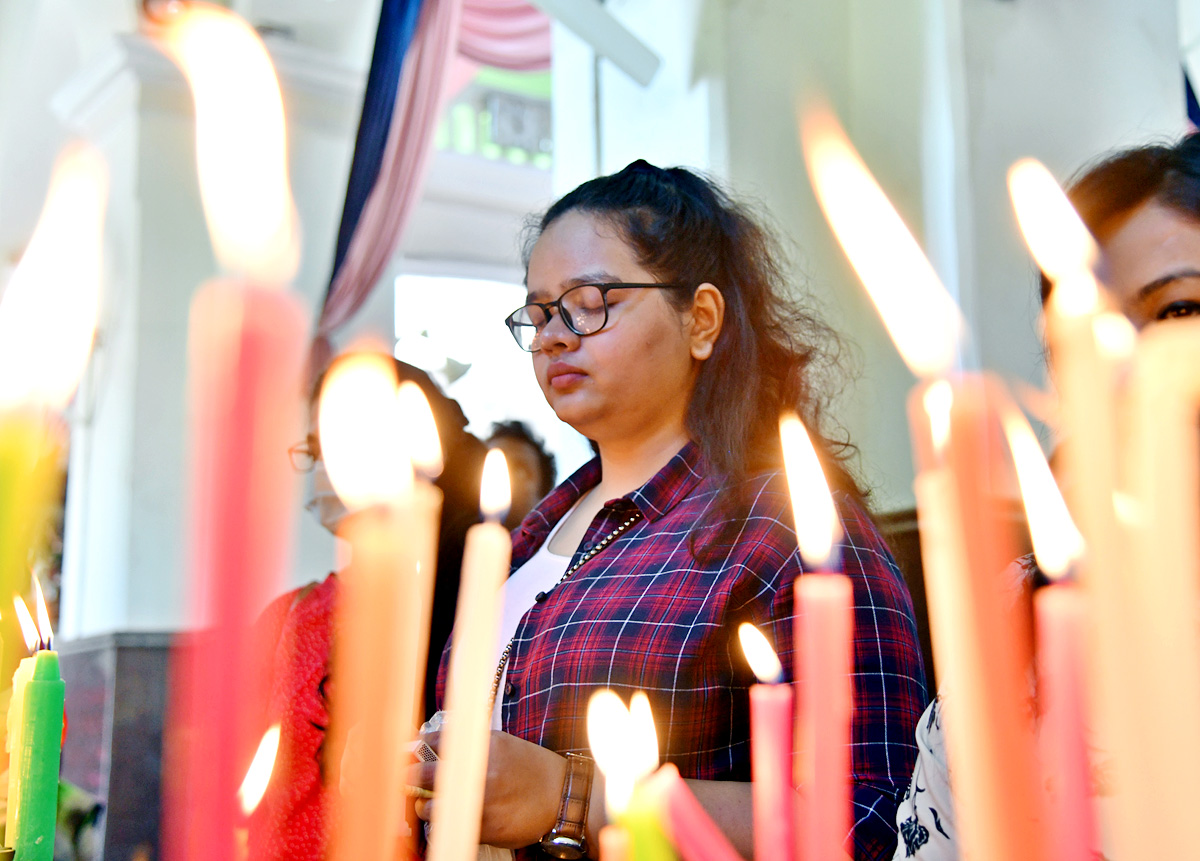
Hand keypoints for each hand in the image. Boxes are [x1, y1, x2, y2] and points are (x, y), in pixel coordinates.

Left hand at [407, 729, 567, 848]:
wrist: (561, 797)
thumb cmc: (530, 768)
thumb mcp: (502, 744)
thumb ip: (470, 745)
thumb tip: (431, 744)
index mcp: (482, 746)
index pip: (434, 742)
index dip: (416, 748)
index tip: (408, 753)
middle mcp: (478, 772)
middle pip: (424, 774)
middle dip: (409, 776)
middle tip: (405, 778)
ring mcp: (479, 801)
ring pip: (430, 807)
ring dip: (424, 805)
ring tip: (427, 803)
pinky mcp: (482, 827)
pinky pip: (448, 826)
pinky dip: (443, 822)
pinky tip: (449, 816)